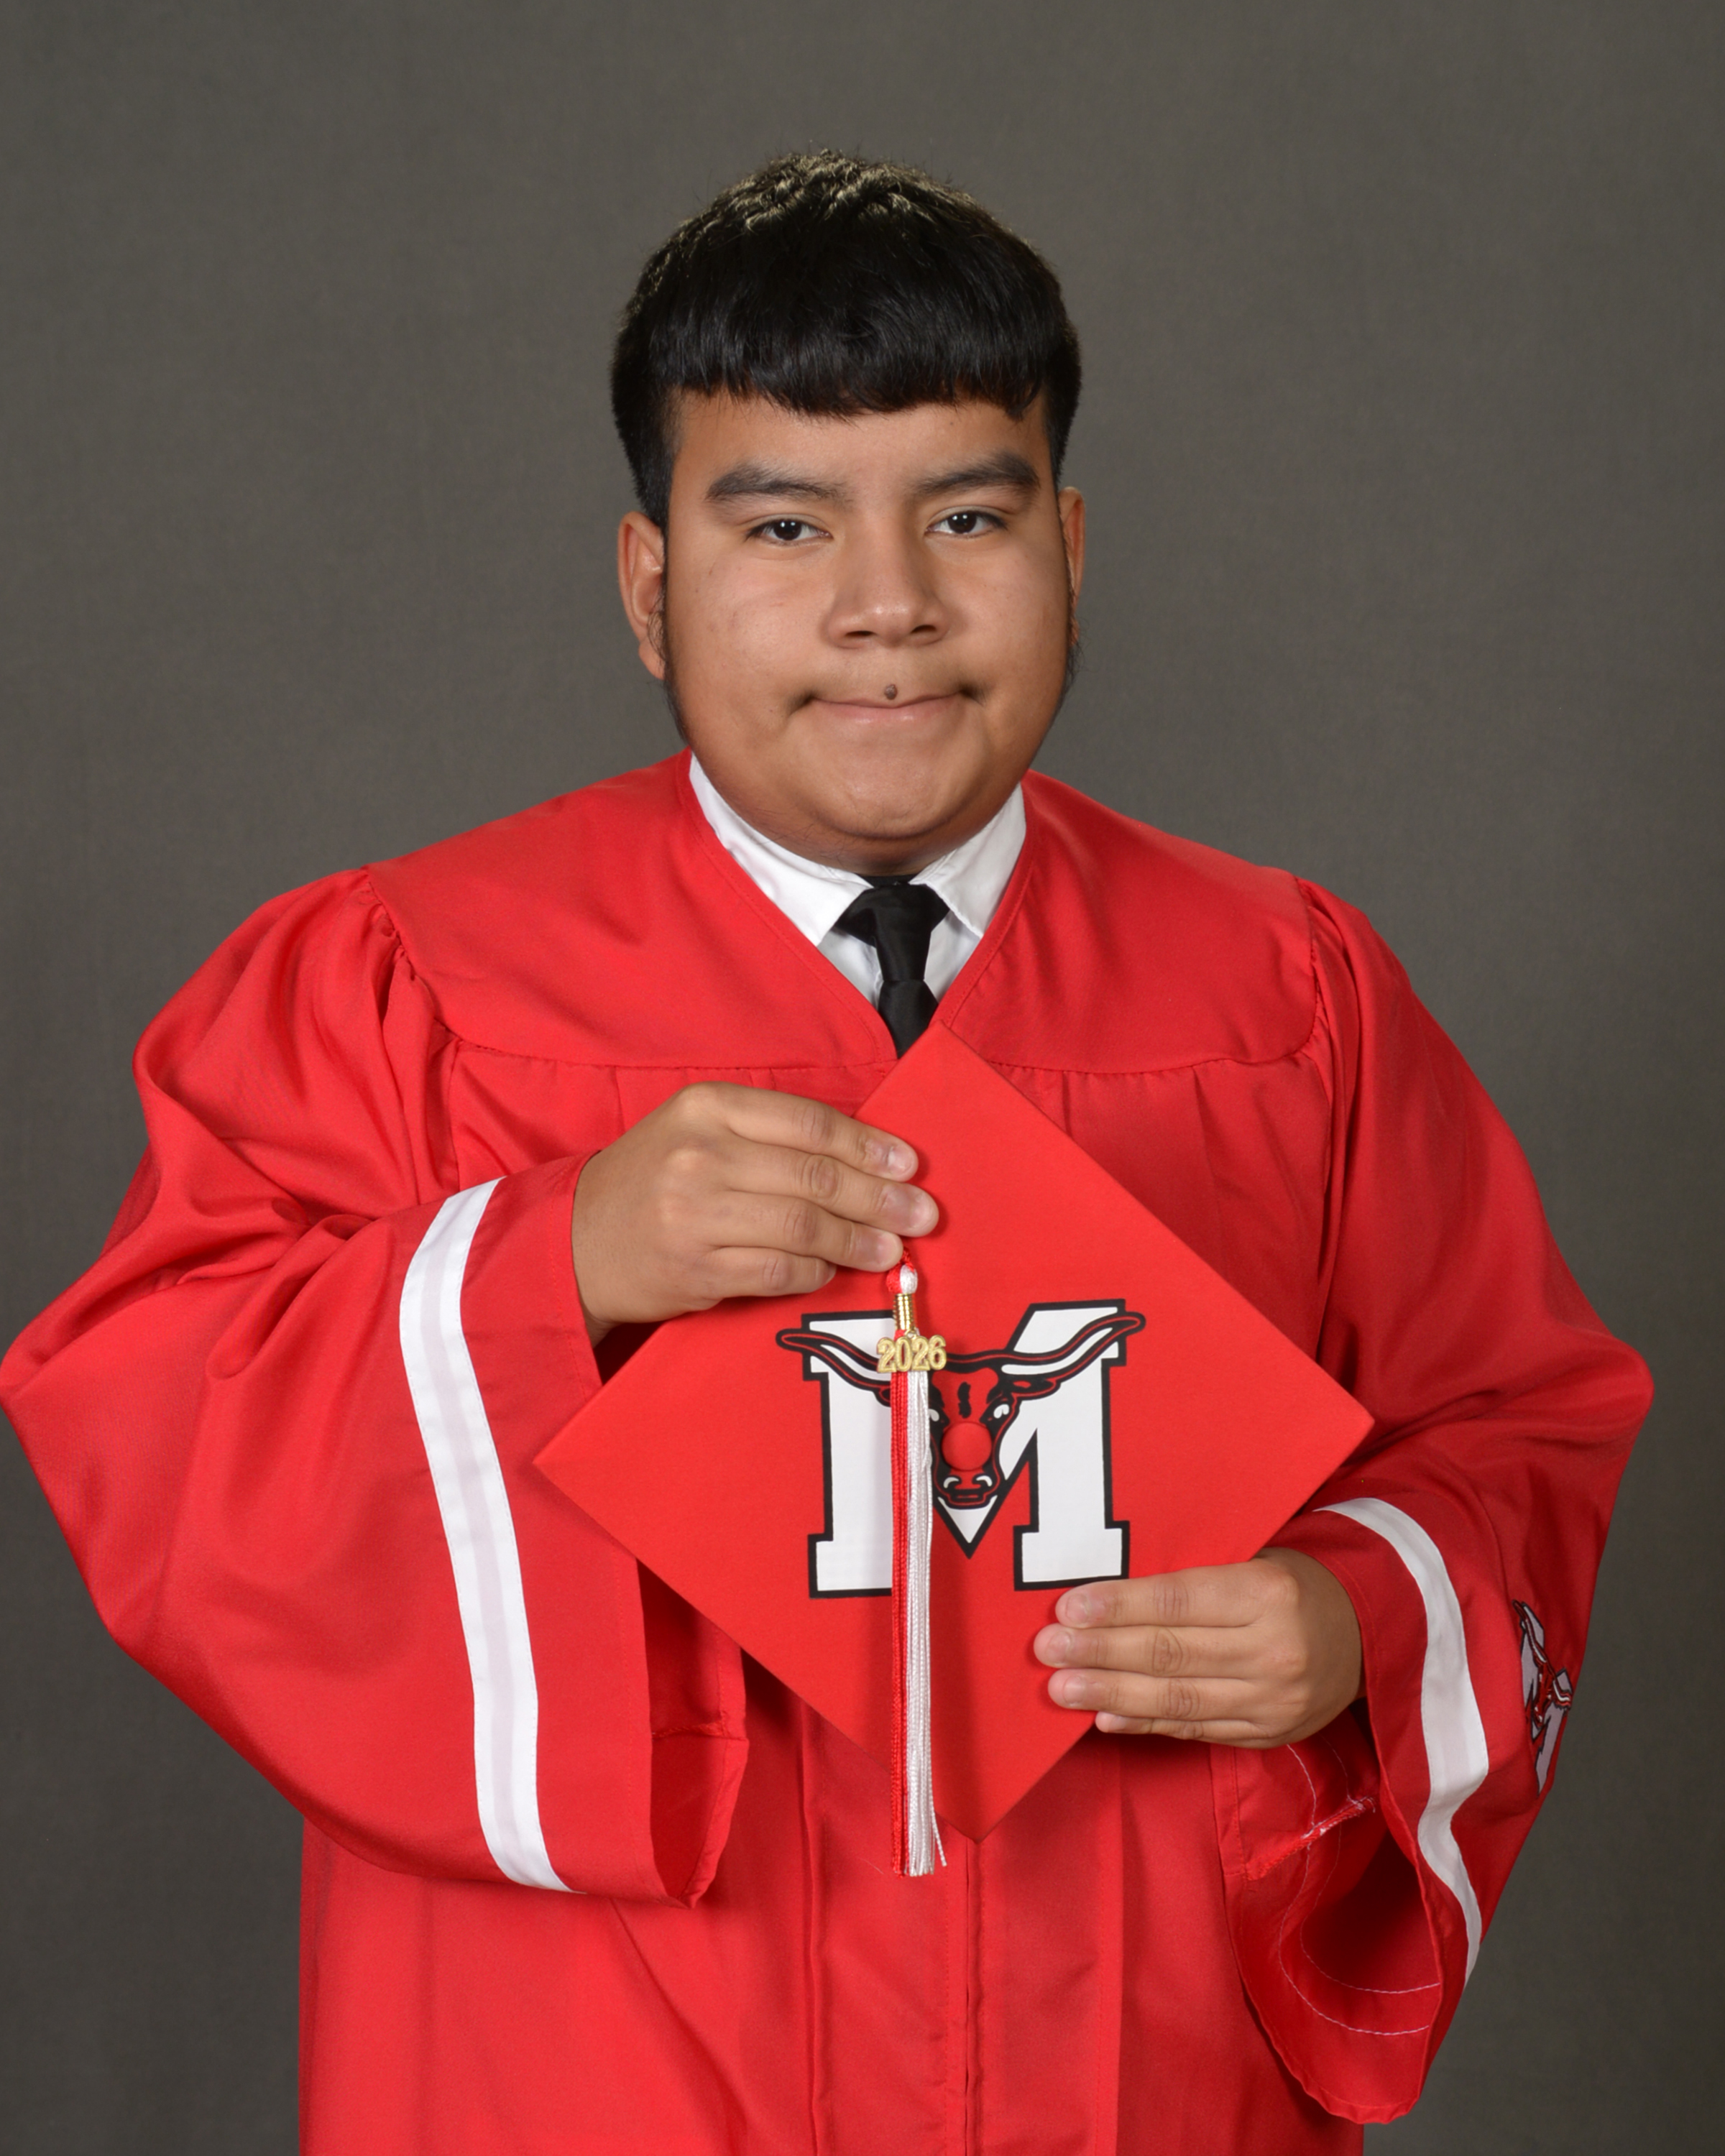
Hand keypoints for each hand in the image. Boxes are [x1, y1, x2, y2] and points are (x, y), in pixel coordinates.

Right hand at [569, 1082, 936, 1343]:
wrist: (577, 1239)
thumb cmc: (653, 1179)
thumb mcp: (699, 1129)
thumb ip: (770, 1134)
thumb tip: (865, 1157)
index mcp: (707, 1107)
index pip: (808, 1123)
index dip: (869, 1145)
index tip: (908, 1164)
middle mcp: (700, 1155)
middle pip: (814, 1177)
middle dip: (879, 1198)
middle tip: (921, 1214)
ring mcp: (694, 1215)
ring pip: (802, 1227)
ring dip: (857, 1241)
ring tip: (891, 1249)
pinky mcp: (695, 1268)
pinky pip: (777, 1271)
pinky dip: (814, 1272)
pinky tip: (832, 1269)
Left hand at [1033, 1548, 1362, 1746]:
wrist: (1369, 1634)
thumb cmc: (1293, 1585)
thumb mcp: (1254, 1560)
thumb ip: (1191, 1578)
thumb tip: (1106, 1595)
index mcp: (1268, 1593)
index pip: (1178, 1601)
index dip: (1119, 1607)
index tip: (1067, 1609)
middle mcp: (1274, 1651)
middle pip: (1171, 1654)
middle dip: (1100, 1653)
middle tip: (1046, 1651)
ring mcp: (1273, 1702)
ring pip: (1178, 1699)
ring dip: (1111, 1695)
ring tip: (1062, 1688)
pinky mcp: (1268, 1735)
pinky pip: (1196, 1731)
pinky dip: (1147, 1724)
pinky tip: (1105, 1717)